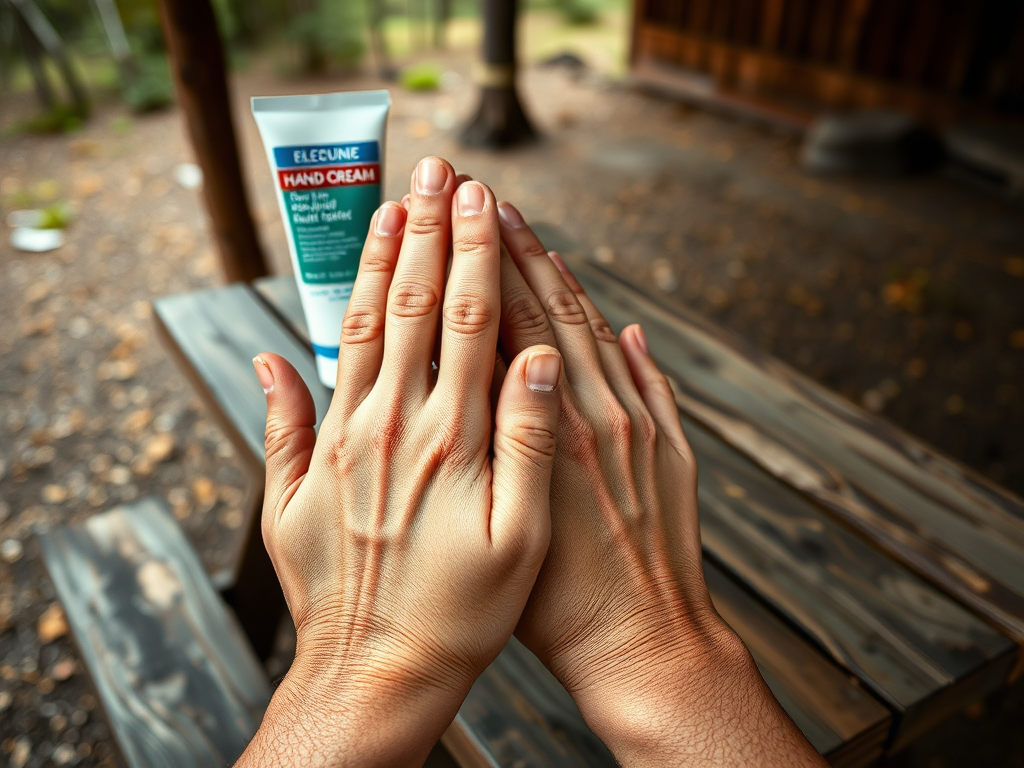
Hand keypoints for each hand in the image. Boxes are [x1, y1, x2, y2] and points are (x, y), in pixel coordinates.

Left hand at [236, 159, 562, 767]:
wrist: (377, 671)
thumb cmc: (463, 612)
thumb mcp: (522, 538)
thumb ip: (531, 443)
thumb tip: (542, 361)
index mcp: (453, 438)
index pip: (466, 320)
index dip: (475, 252)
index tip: (482, 198)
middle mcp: (395, 426)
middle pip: (409, 305)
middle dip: (426, 232)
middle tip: (436, 171)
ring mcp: (348, 443)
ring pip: (360, 330)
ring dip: (376, 262)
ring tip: (388, 208)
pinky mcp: (314, 468)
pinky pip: (315, 385)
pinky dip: (320, 335)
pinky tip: (315, 309)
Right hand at [496, 203, 825, 766]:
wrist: (643, 646)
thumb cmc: (557, 605)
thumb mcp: (509, 528)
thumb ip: (498, 449)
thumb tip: (484, 381)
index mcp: (544, 433)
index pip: (505, 328)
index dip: (482, 267)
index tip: (460, 218)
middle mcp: (593, 417)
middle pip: (549, 312)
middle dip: (515, 250)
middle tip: (487, 196)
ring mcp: (637, 427)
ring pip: (593, 331)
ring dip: (562, 276)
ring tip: (531, 230)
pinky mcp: (669, 447)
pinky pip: (646, 376)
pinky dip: (624, 339)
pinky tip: (611, 314)